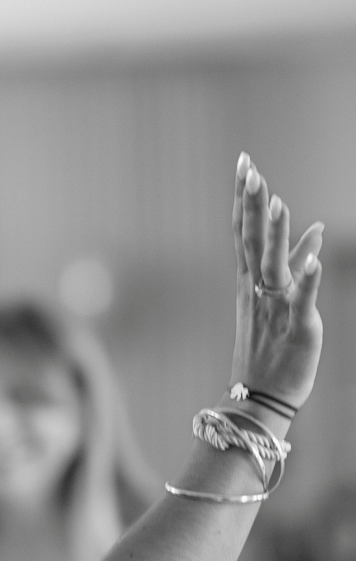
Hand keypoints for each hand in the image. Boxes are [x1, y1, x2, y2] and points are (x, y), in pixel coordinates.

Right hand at [231, 152, 323, 408]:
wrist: (260, 396)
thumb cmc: (271, 349)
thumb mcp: (283, 299)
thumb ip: (297, 262)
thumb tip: (316, 231)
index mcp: (252, 282)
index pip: (244, 232)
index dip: (245, 198)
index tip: (244, 164)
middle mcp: (257, 291)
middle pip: (251, 241)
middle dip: (250, 206)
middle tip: (248, 169)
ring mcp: (274, 309)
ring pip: (272, 267)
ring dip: (273, 236)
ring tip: (277, 203)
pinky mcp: (295, 329)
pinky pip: (300, 303)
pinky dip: (305, 282)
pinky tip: (312, 261)